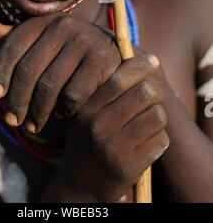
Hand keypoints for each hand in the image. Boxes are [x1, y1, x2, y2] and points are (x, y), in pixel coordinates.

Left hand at [0, 13, 124, 129]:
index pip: (14, 45)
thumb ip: (19, 38)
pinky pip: (73, 94)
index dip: (0, 71)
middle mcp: (63, 25)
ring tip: (32, 125)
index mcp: (45, 20)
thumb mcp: (45, 42)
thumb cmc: (71, 52)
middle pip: (28, 69)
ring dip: (37, 111)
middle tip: (12, 121)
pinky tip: (61, 114)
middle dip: (17, 100)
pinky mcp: (101, 60)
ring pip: (49, 85)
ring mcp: (84, 41)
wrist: (115, 55)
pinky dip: (64, 109)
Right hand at [52, 52, 168, 201]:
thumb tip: (148, 60)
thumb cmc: (90, 136)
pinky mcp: (128, 166)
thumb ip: (108, 85)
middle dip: (154, 91)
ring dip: (158, 116)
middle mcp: (95, 125)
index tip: (152, 61)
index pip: (119, 77)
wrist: (81, 182)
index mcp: (84, 106)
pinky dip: (159, 138)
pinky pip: (161, 139)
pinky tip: (145, 143)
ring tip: (146, 122)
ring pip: (157, 115)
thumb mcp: (87, 109)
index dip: (141, 65)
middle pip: (144, 93)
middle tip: (151, 95)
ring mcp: (112, 147)